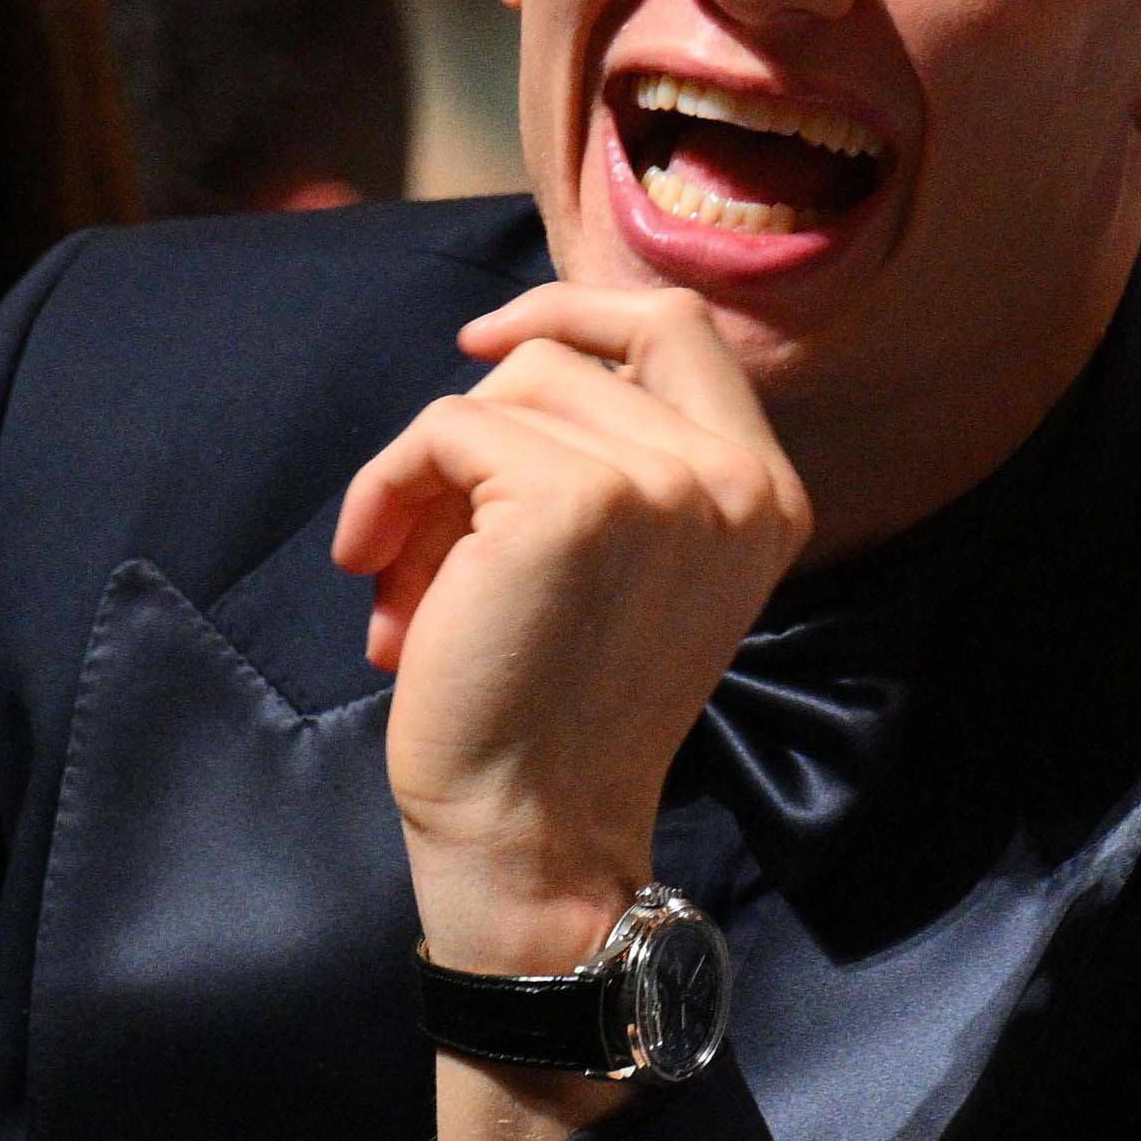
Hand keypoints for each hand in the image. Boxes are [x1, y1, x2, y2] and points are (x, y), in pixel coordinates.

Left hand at [333, 285, 810, 978]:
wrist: (533, 834)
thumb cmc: (553, 716)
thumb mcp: (626, 566)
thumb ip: (614, 462)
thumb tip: (509, 353)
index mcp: (765, 493)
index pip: (679, 324)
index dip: (575, 306)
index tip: (487, 344)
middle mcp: (733, 479)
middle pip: (566, 358)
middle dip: (474, 433)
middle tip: (427, 542)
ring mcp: (661, 484)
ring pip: (500, 392)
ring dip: (424, 480)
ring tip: (405, 587)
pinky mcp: (572, 501)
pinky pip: (443, 430)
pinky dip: (386, 491)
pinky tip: (375, 577)